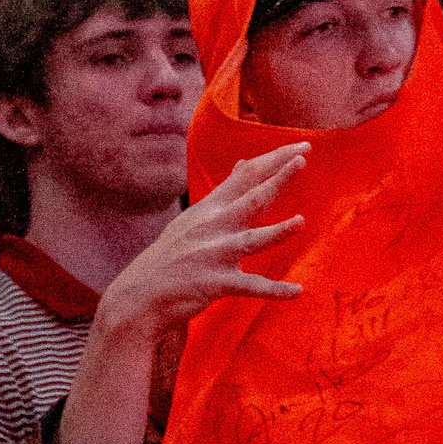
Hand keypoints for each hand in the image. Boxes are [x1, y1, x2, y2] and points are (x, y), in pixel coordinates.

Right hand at [95, 142, 308, 343]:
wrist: (139, 296)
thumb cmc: (173, 255)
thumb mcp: (196, 218)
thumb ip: (225, 193)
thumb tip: (244, 163)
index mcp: (211, 209)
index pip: (246, 176)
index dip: (274, 159)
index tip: (302, 147)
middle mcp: (213, 226)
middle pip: (252, 197)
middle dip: (278, 178)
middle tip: (302, 159)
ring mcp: (214, 254)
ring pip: (253, 239)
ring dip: (278, 231)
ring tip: (301, 222)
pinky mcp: (215, 283)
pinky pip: (251, 287)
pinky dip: (275, 291)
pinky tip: (297, 292)